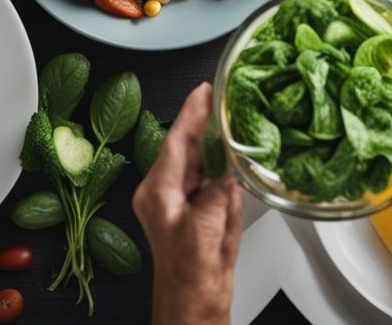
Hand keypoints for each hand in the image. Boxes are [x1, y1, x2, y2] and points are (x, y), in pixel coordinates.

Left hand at [133, 82, 241, 324]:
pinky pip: (207, 179)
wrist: (194, 305)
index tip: (204, 89)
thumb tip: (226, 168)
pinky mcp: (193, 213)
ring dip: (214, 140)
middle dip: (203, 121)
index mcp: (158, 193)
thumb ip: (217, 190)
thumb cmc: (191, 275)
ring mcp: (177, 203)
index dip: (191, 112)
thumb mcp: (206, 226)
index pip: (175, 141)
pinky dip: (220, 164)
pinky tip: (233, 153)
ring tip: (232, 117)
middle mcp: (163, 194)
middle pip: (185, 147)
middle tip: (223, 96)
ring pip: (197, 161)